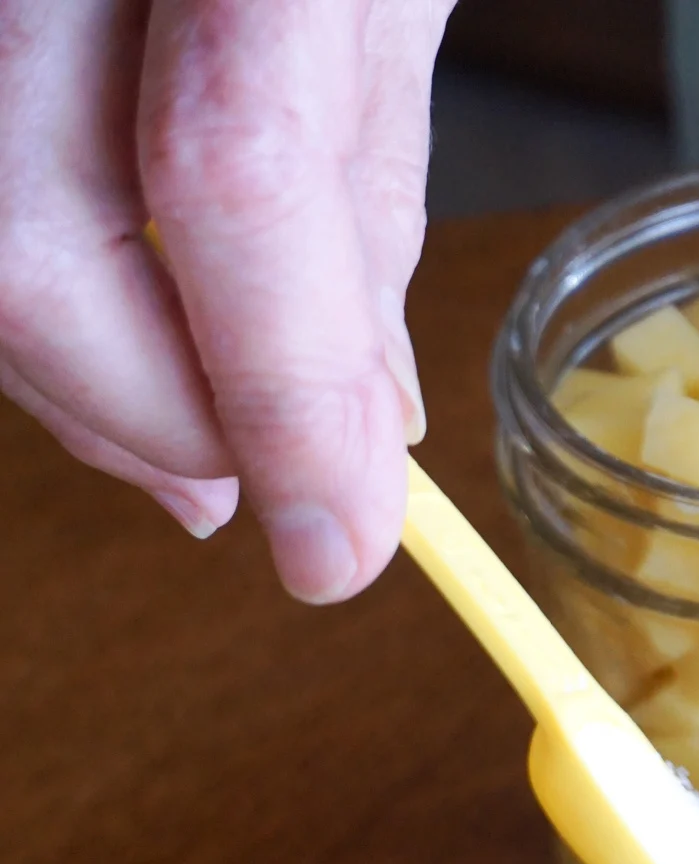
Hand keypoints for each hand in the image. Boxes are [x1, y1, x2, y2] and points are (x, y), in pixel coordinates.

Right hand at [0, 0, 451, 600]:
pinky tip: (119, 321)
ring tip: (201, 428)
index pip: (228, 169)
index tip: (335, 553)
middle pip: (24, 245)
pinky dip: (38, 289)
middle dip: (152, 420)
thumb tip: (357, 432)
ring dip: (86, 379)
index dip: (280, 399)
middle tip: (249, 495)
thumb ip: (360, 197)